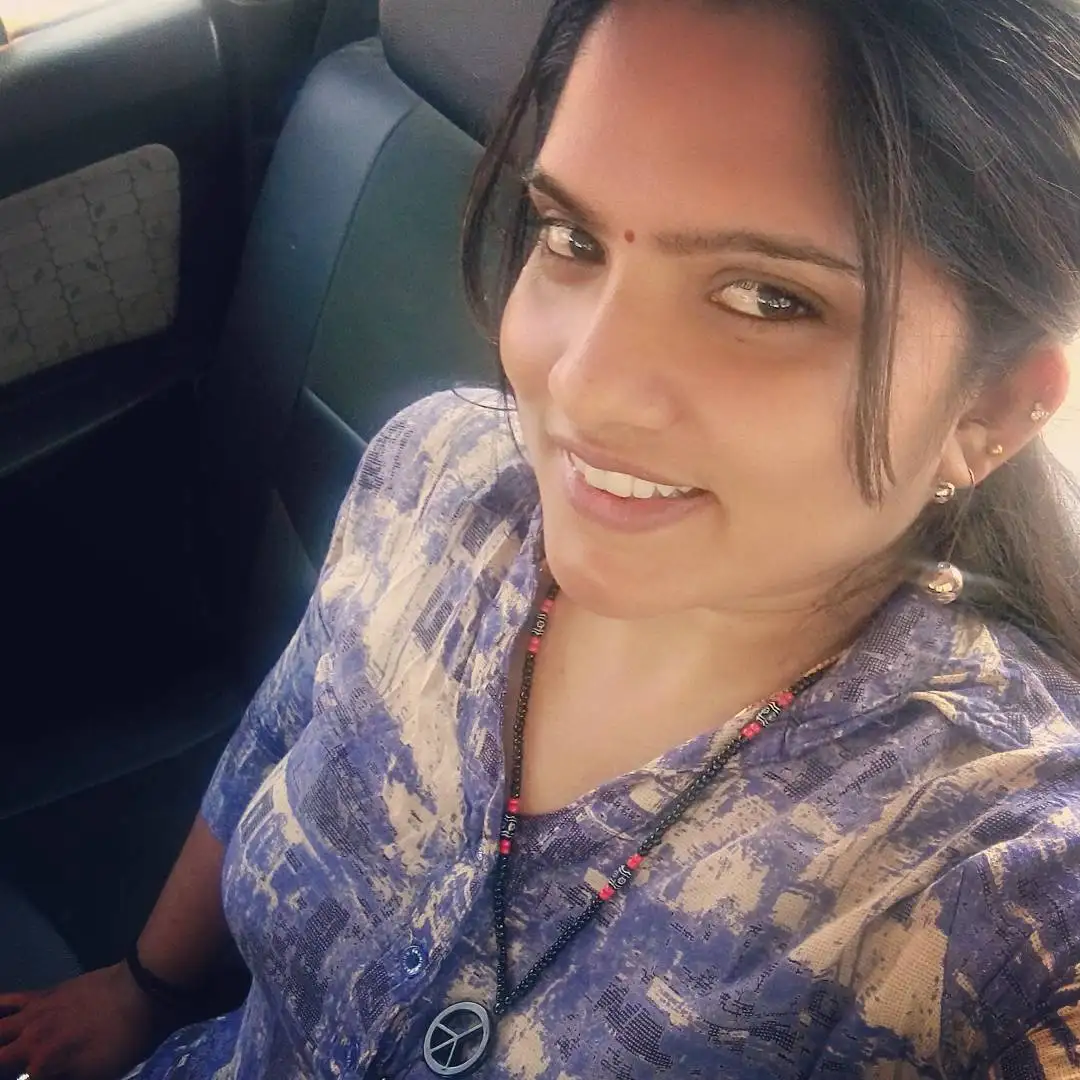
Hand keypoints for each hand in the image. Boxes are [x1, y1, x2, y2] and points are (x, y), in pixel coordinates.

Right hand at [0, 963, 159, 1079]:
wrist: (141, 990)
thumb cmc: (126, 1040)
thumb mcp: (101, 1077)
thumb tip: (46, 1076)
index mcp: (43, 1069)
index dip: (34, 1077)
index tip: (41, 1074)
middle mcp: (29, 1044)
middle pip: (2, 1058)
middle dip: (6, 1064)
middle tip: (17, 1069)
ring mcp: (33, 1017)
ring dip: (0, 1043)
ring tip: (5, 1050)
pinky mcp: (41, 996)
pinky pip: (7, 1002)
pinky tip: (1, 1019)